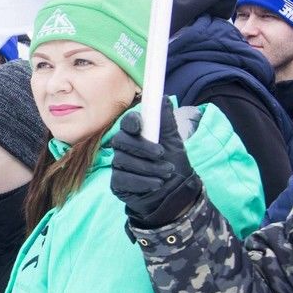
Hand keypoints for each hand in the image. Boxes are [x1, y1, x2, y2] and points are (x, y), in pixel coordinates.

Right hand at [109, 102, 202, 227]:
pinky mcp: (117, 184)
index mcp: (137, 135)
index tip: (138, 126)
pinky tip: (156, 184)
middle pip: (121, 141)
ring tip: (167, 172)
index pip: (126, 123)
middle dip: (142, 147)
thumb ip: (167, 121)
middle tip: (161, 154)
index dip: (130, 122)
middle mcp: (124, 149)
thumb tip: (164, 97)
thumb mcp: (174, 142)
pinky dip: (142, 181)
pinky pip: (124, 179)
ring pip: (124, 161)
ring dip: (148, 167)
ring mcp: (119, 166)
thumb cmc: (173, 164)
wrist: (174, 195)